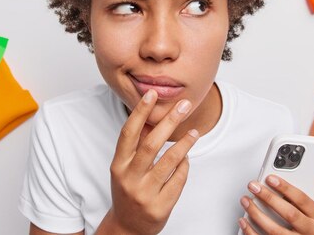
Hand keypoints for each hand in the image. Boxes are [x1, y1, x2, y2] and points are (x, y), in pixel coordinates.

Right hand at [108, 89, 199, 234]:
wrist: (127, 228)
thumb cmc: (128, 190)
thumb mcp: (125, 168)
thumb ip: (137, 146)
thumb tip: (153, 116)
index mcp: (118, 165)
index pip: (129, 133)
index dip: (140, 112)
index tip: (151, 93)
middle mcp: (129, 178)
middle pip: (151, 144)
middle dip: (169, 121)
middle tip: (184, 105)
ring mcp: (145, 194)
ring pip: (169, 161)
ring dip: (185, 143)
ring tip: (195, 131)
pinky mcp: (160, 207)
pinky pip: (179, 180)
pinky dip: (184, 166)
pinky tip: (186, 159)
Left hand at [238, 175, 313, 234]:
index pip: (302, 200)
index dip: (285, 188)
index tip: (270, 178)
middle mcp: (309, 232)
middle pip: (288, 213)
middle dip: (269, 198)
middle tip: (254, 187)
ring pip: (274, 230)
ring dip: (257, 214)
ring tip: (246, 201)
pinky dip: (251, 232)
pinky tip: (244, 222)